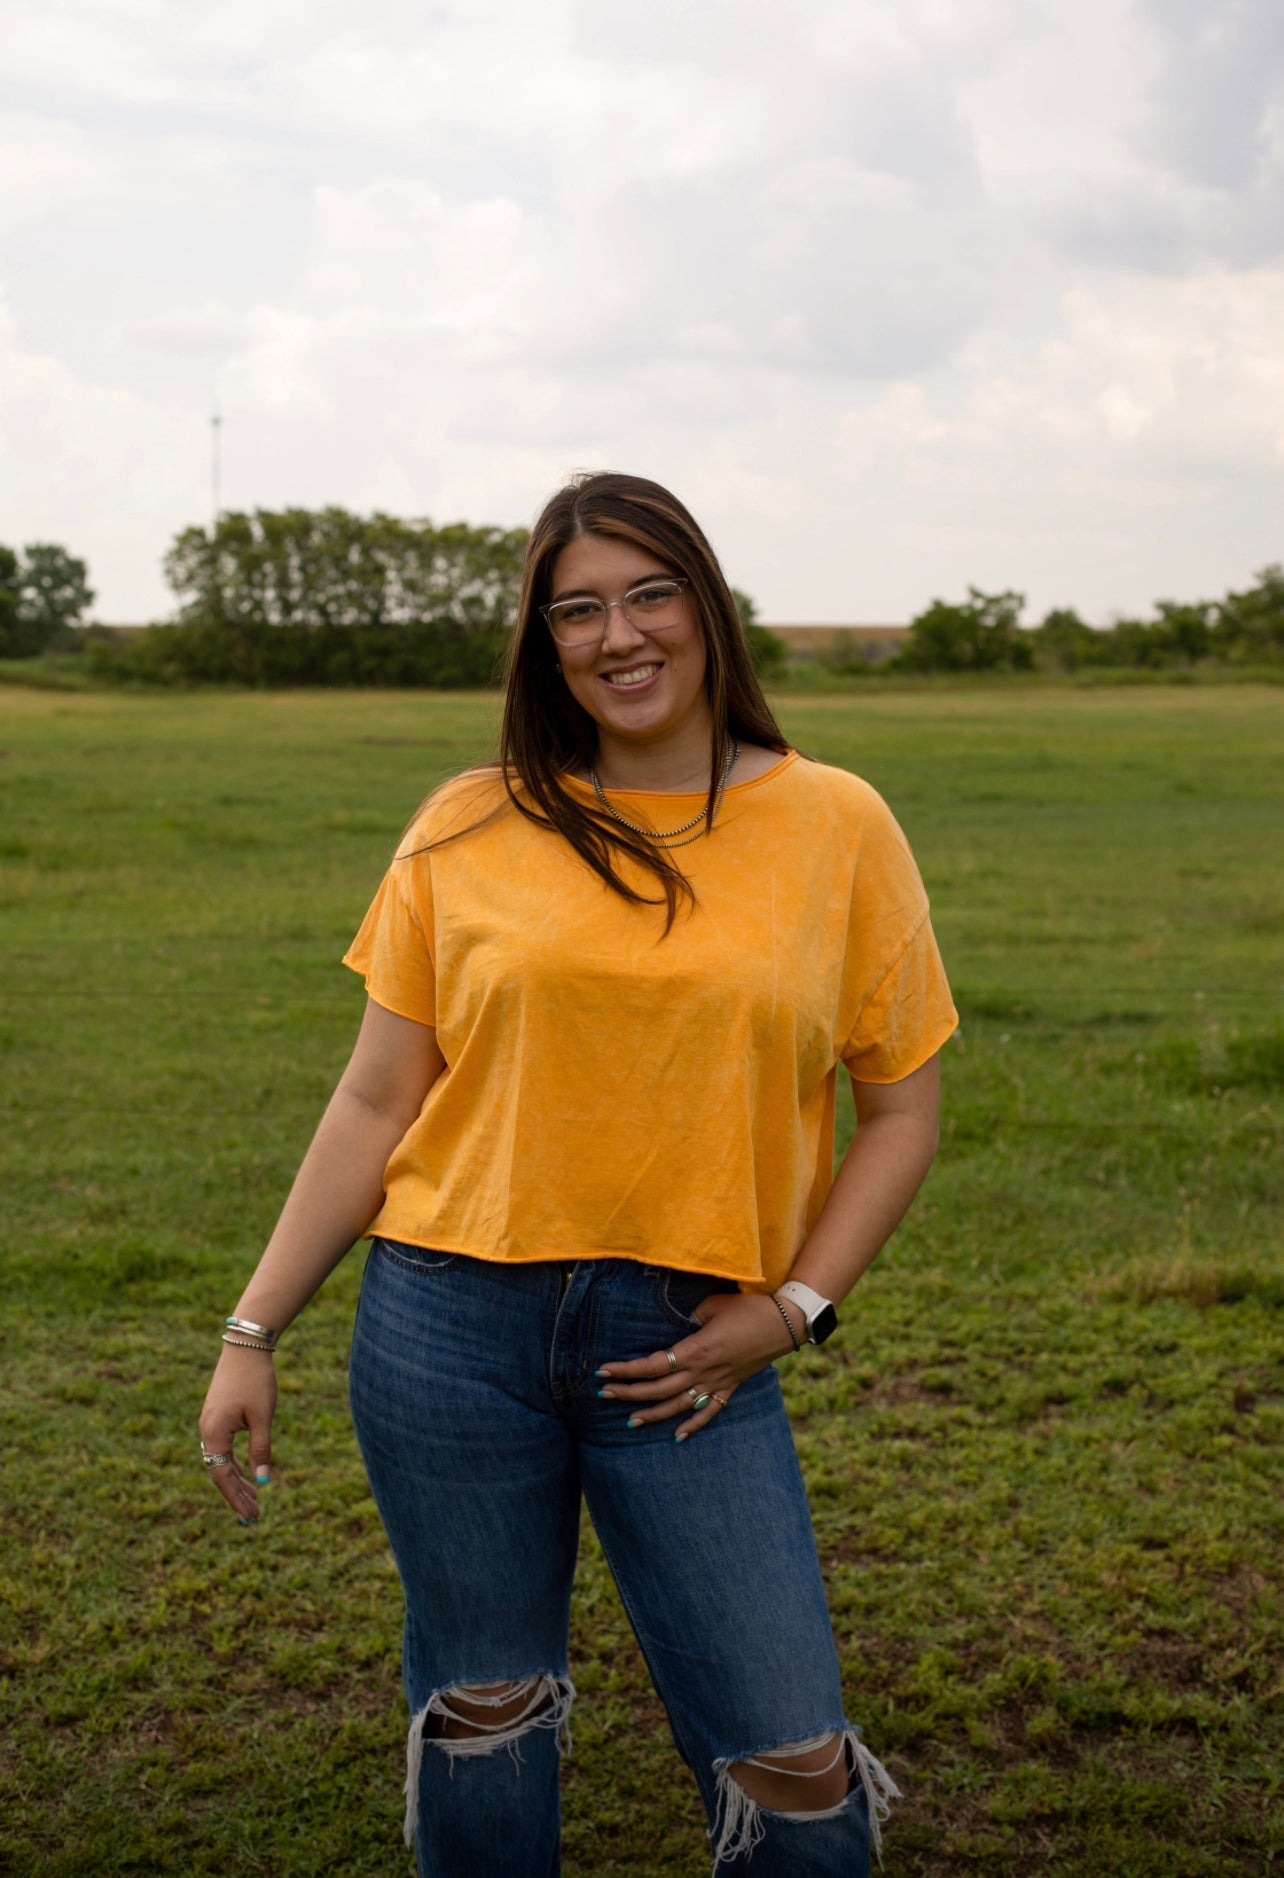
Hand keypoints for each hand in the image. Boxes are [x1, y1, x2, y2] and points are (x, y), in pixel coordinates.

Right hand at [198, 1344, 277, 1523]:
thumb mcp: (262, 1418)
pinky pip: (222, 1448)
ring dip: (236, 1480)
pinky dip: (235, 1463)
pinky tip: (247, 1473)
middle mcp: (207, 1430)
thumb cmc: (256, 1380)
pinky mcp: (217, 1415)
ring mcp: (210, 1422)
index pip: (222, 1476)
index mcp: (214, 1433)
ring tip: (253, 1499)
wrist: (246, 1344)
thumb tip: (263, 1482)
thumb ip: (261, 1450)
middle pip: (219, 1472)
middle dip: (236, 1494)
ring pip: (220, 1460)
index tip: (251, 1516)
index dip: (236, 1498)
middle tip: (254, 1516)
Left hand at [597, 1291, 802, 1441]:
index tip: (603, 1372)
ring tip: (630, 1421)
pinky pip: (709, 1412)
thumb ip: (689, 1315)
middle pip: (658, 1390)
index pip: (652, 1366)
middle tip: (603, 1395)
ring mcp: (717, 1384)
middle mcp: (703, 1373)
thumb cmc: (748, 1308)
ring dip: (653, 1415)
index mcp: (695, 1351)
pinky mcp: (730, 1387)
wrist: (785, 1323)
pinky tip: (678, 1437)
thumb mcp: (713, 1304)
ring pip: (678, 1406)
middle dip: (629, 1393)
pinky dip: (693, 1426)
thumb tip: (676, 1322)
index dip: (626, 1370)